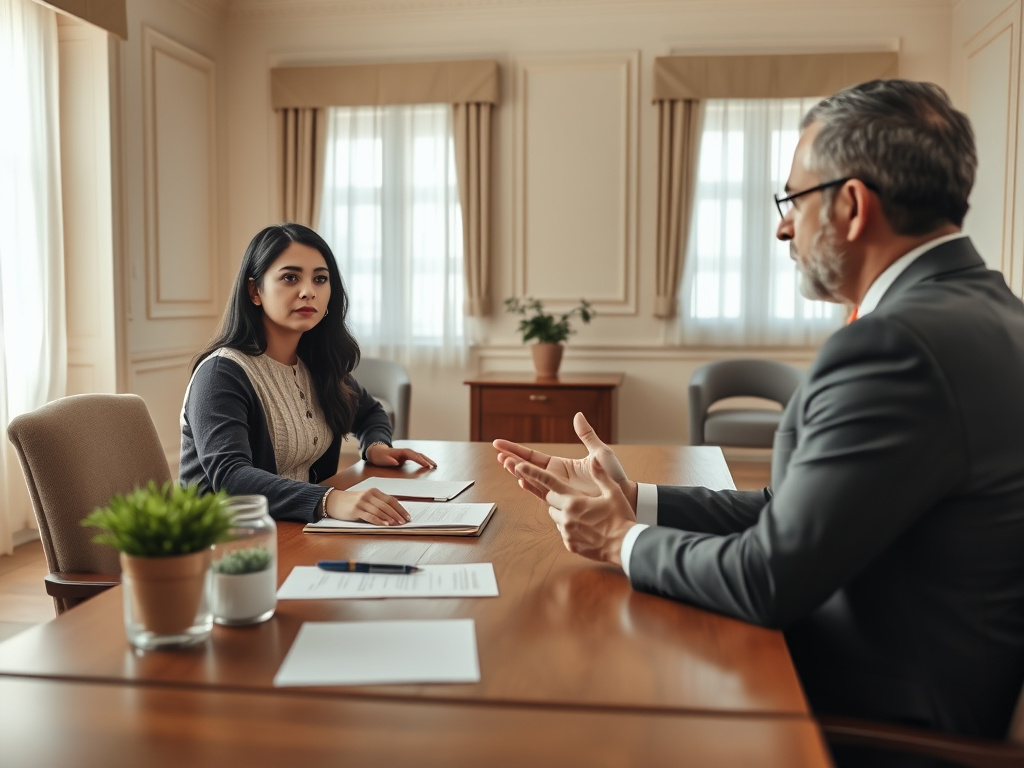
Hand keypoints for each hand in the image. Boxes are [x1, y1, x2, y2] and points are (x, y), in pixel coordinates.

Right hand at [326, 488, 409, 525]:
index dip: (400, 508)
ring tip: (396, 524)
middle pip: (387, 505)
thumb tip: (394, 513)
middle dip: (397, 514)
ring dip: (389, 518)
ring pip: (379, 510)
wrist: (334, 501)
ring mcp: (362, 502)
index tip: (407, 516)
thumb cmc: (352, 502)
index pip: (391, 500)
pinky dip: (378, 520)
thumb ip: (378, 503)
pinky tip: (384, 524)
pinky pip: (369, 516)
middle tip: (404, 522)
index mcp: (374, 492)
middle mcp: (369, 495)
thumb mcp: (367, 499)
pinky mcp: (355, 510)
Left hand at [366, 444, 436, 468]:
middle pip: (419, 455)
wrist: (376, 452)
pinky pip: (418, 458)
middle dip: (427, 460)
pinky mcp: (407, 457)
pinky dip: (424, 461)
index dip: (420, 460)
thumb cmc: (379, 456)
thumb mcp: (382, 458)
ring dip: (428, 460)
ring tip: (435, 466)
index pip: (413, 456)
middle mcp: (406, 452)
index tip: (427, 465)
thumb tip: (395, 462)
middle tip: (434, 466)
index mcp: (401, 452)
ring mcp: (407, 454)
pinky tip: (428, 465)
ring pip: (420, 456)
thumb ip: (388, 460)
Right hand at [493, 412, 636, 507]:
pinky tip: (521, 480)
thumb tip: (578, 415)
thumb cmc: (613, 475)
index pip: (532, 456)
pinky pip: (543, 494)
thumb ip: (586, 435)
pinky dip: (531, 487)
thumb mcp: (599, 452)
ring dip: (517, 472)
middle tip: (497, 454)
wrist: (623, 494)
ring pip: (531, 480)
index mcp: (560, 465)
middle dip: (511, 460)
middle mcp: (555, 477)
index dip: (515, 450)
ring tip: (505, 464)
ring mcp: (557, 489)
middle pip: (526, 467)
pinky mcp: (563, 500)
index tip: (499, 444)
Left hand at [514, 455, 635, 566]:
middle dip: (555, 494)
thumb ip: (600, 475)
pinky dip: (568, 525)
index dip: (531, 473)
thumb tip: (593, 459)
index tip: (517, 466)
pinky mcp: (569, 544)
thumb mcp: (612, 492)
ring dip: (562, 510)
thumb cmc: (621, 518)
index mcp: (574, 501)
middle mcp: (566, 516)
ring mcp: (566, 531)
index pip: (548, 483)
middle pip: (549, 499)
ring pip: (554, 515)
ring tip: (582, 512)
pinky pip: (562, 530)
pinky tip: (584, 526)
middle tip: (572, 495)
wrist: (625, 546)